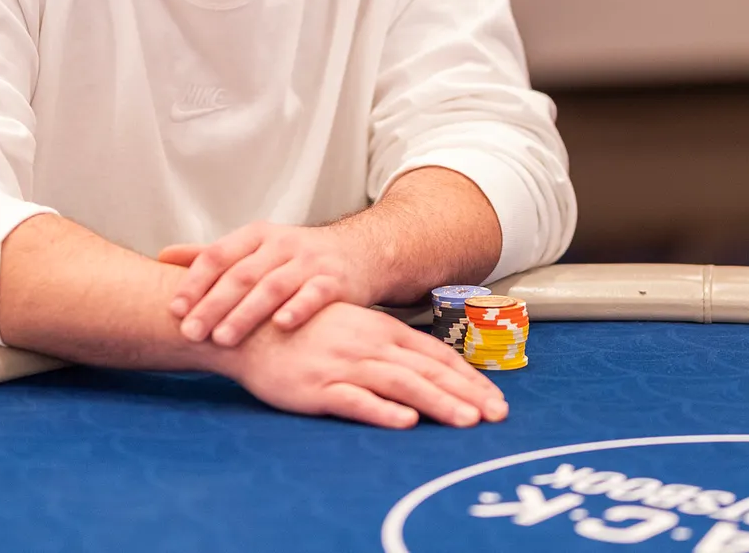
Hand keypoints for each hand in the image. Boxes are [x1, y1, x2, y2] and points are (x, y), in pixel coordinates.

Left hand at [160, 222, 372, 346]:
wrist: (359, 253)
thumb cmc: (296, 257)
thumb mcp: (255, 248)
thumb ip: (212, 254)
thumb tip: (162, 256)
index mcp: (256, 236)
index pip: (218, 255)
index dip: (194, 282)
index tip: (174, 309)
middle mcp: (282, 244)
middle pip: (241, 274)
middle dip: (213, 305)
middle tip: (190, 332)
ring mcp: (309, 261)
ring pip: (273, 286)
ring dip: (246, 313)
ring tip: (223, 338)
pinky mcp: (335, 280)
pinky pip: (315, 294)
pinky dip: (298, 308)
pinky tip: (281, 326)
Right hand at [226, 301, 508, 428]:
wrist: (250, 326)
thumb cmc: (307, 330)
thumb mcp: (355, 328)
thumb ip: (389, 347)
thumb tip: (427, 367)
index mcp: (383, 331)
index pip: (436, 355)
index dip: (469, 378)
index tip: (495, 399)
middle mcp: (371, 346)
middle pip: (428, 371)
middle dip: (467, 394)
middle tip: (498, 416)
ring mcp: (345, 366)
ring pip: (401, 384)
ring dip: (437, 403)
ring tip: (466, 421)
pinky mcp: (318, 387)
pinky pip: (355, 400)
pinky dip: (381, 410)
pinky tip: (404, 421)